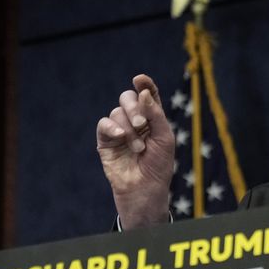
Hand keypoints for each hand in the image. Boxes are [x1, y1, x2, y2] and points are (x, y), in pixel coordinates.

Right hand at [96, 74, 175, 228]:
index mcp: (152, 117)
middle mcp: (135, 120)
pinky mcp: (105, 141)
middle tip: (143, 125)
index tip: (139, 79)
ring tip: (139, 147)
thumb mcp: (165, 137)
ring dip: (129, 128)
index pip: (147, 94)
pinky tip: (120, 136)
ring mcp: (119, 130)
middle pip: (128, 98)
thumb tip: (143, 93)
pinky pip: (104, 123)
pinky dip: (112, 127)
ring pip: (117, 112)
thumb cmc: (159, 164)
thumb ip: (156, 114)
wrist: (145, 189)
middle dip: (135, 108)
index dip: (144, 84)